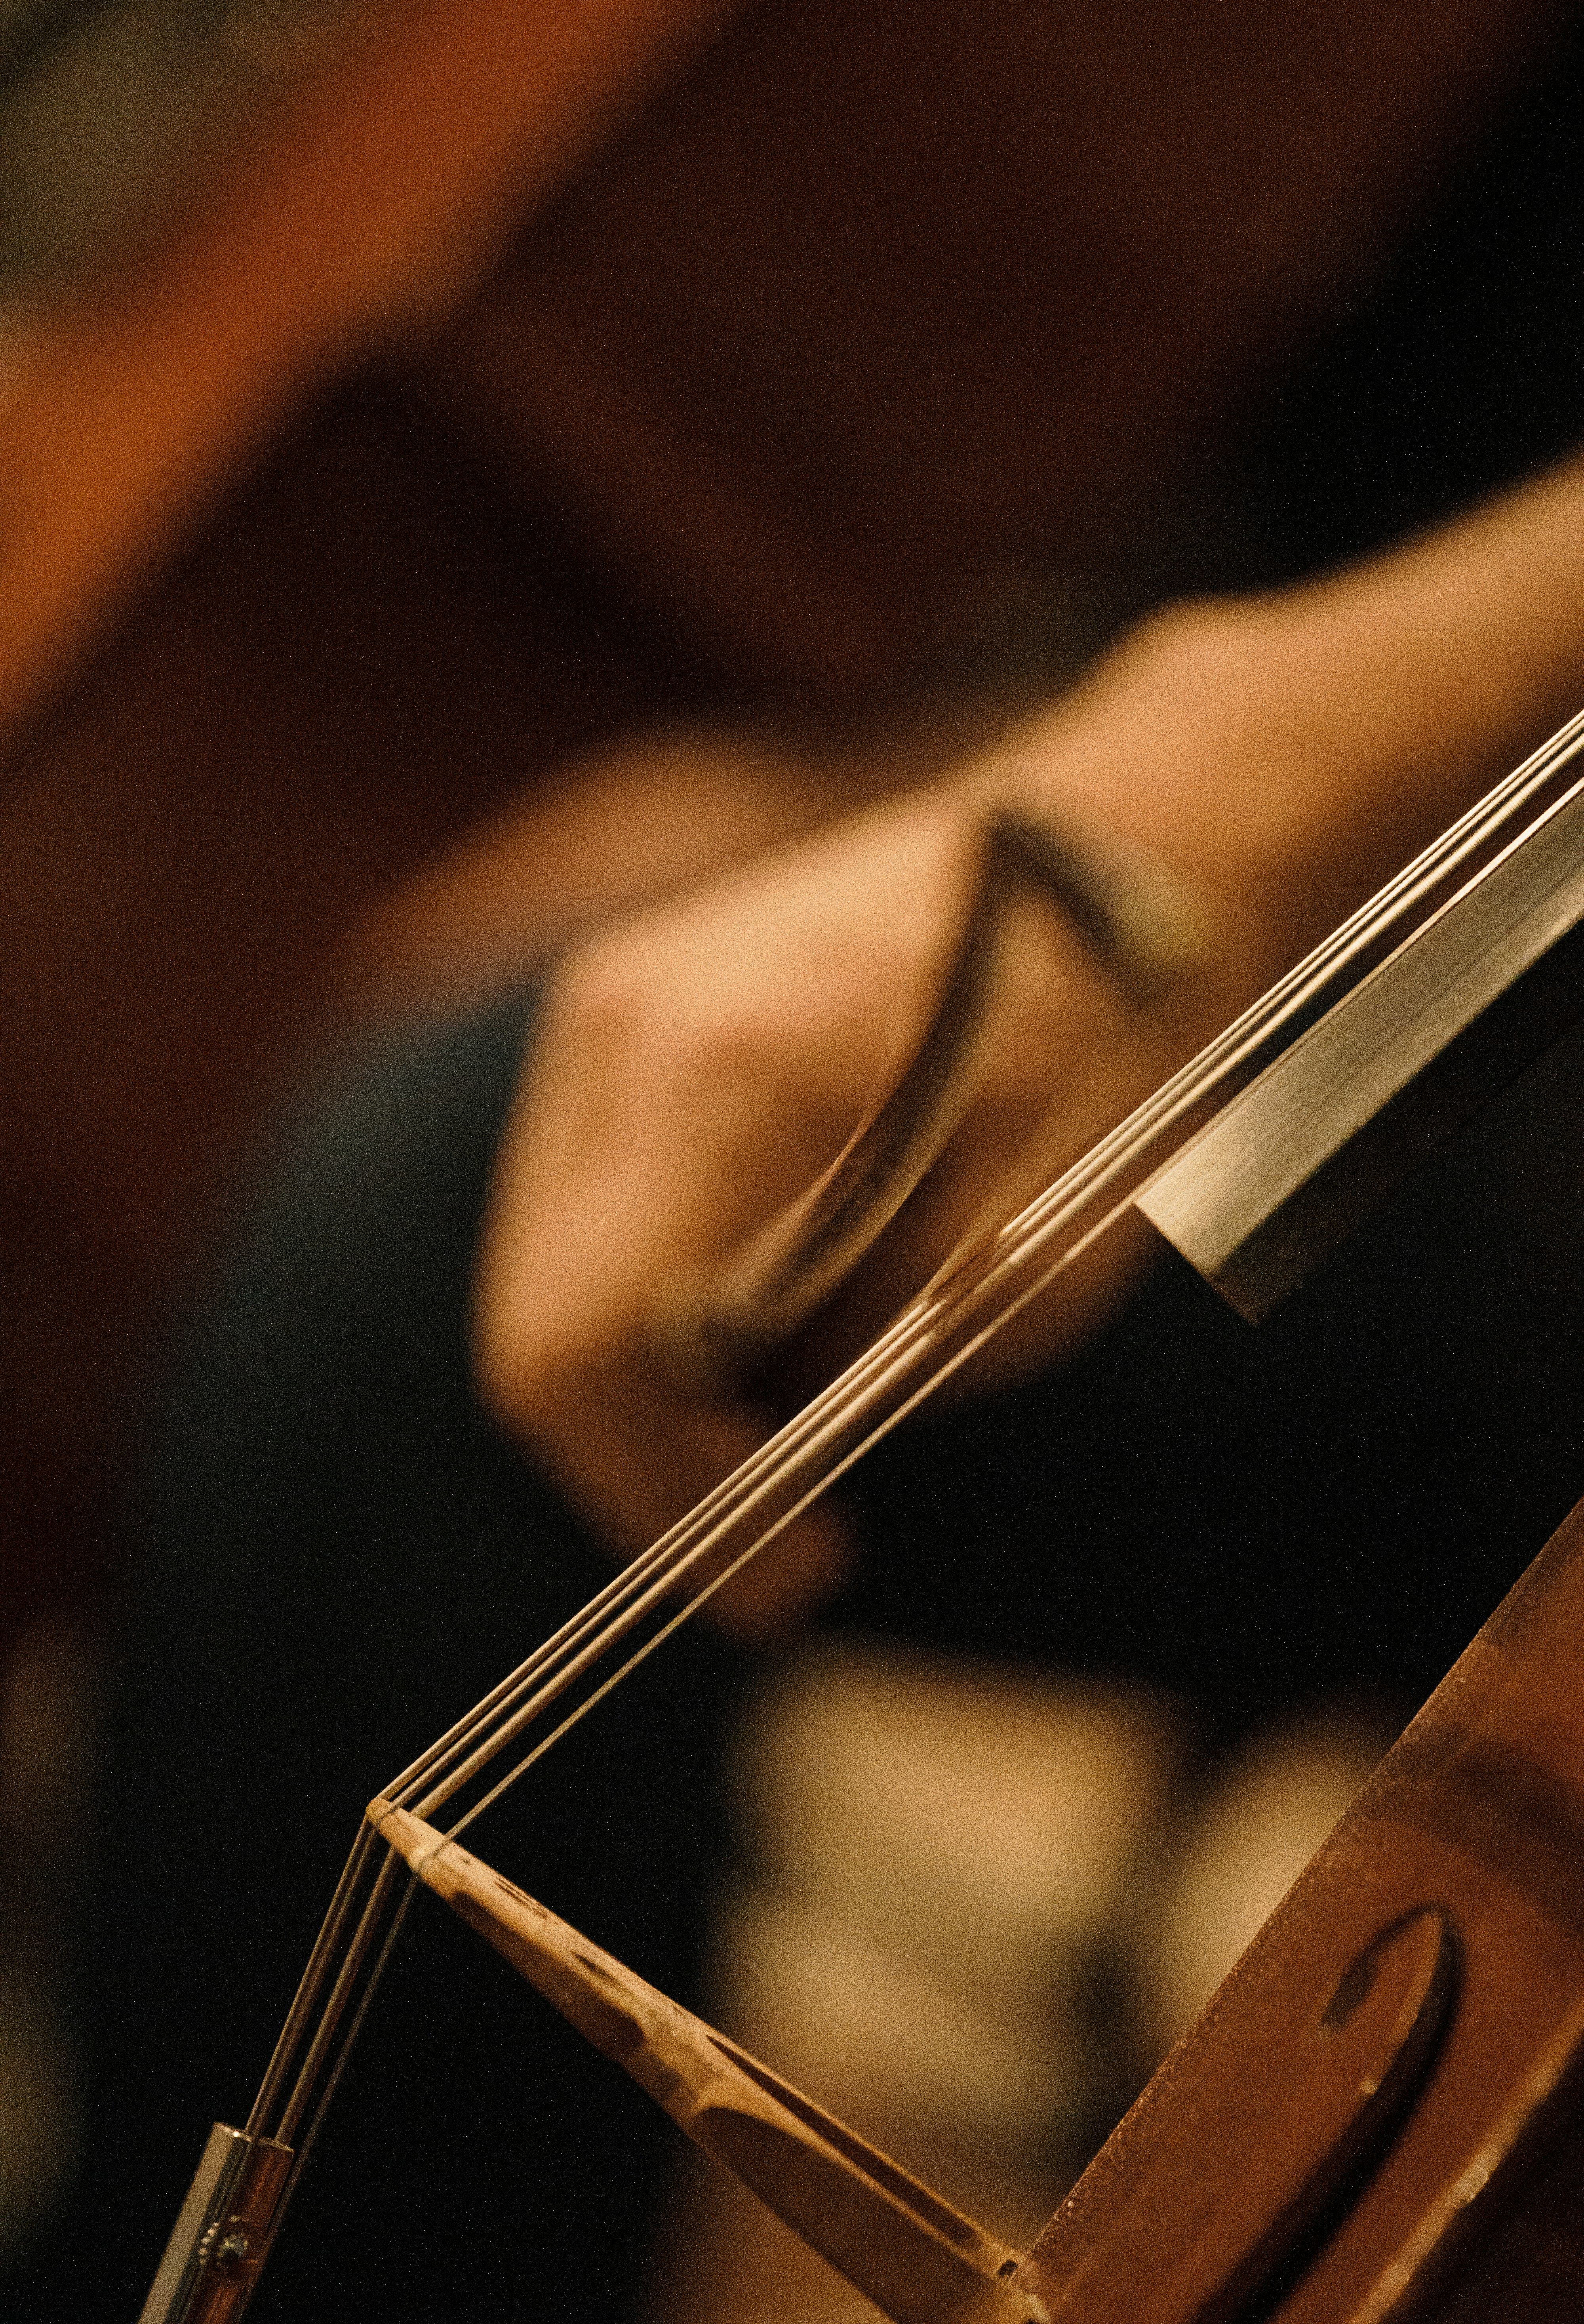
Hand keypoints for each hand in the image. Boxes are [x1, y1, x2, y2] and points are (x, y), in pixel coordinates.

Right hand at [474, 463, 1583, 1635]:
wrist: (1113, 848)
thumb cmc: (1112, 1037)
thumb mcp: (1031, 1245)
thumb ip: (873, 1363)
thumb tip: (770, 1449)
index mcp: (719, 1082)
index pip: (578, 1353)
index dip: (655, 1502)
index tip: (773, 1576)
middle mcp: (625, 1032)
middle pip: (539, 1327)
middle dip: (648, 1459)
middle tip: (781, 1531)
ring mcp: (610, 1004)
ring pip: (556, 1269)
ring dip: (656, 1374)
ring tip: (795, 1410)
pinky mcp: (625, 1003)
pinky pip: (594, 1200)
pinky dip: (660, 1286)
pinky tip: (773, 1303)